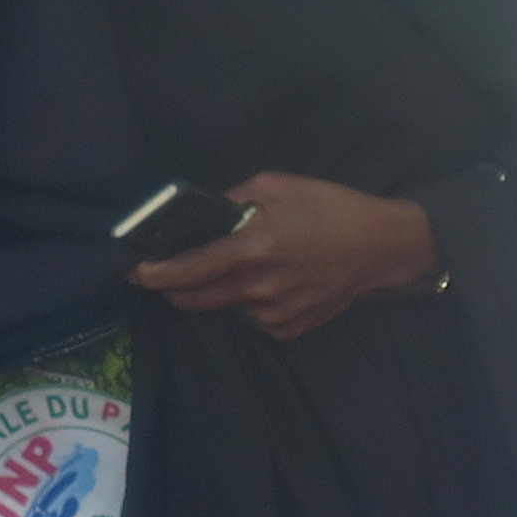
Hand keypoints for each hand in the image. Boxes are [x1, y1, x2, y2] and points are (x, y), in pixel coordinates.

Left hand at [132, 172, 437, 341]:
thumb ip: (233, 199)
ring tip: (244, 267)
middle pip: (194, 300)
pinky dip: (248, 303)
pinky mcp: (287, 331)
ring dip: (219, 292)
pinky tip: (271, 283)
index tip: (134, 273)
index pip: (189, 269)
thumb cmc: (332, 208)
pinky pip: (250, 319)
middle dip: (175, 287)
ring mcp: (273, 315)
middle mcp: (258, 289)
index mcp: (253, 248)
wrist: (383, 249)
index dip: (155, 274)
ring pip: (223, 308)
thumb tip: (202, 214)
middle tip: (173, 270)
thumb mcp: (278, 185)